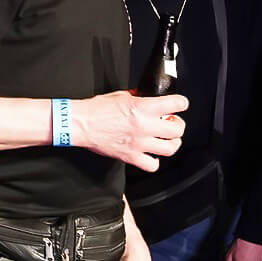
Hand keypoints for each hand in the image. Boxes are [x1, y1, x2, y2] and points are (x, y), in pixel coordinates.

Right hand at [71, 92, 188, 170]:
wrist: (80, 123)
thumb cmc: (96, 109)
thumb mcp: (121, 95)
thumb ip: (138, 97)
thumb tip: (148, 98)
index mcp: (143, 107)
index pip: (176, 104)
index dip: (181, 104)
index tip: (180, 105)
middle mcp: (144, 126)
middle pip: (178, 129)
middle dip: (177, 125)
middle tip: (171, 123)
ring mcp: (139, 143)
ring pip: (170, 148)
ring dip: (171, 143)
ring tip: (166, 140)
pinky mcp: (131, 156)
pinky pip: (152, 165)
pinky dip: (154, 161)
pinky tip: (150, 155)